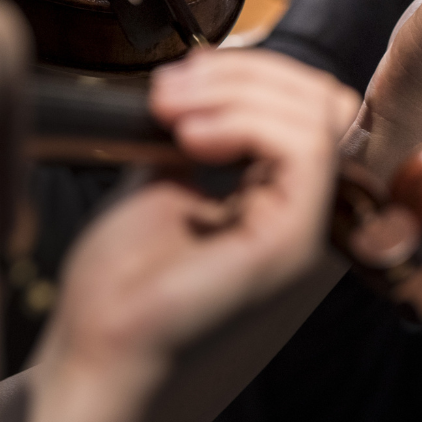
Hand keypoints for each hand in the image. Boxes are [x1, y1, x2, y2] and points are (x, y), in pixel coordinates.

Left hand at [12, 49, 356, 421]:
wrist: (95, 349)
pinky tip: (192, 135)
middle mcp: (307, 212)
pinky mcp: (292, 242)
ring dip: (240, 91)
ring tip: (171, 108)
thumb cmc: (122, 285)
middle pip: (325, 101)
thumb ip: (203, 132)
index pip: (311, 106)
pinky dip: (248, 121)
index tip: (181, 77)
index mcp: (283, 197)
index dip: (255, 74)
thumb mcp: (165, 178)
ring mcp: (305, 227)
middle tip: (171, 88)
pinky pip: (306, 151)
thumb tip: (211, 73)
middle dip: (249, 72)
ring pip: (318, 116)